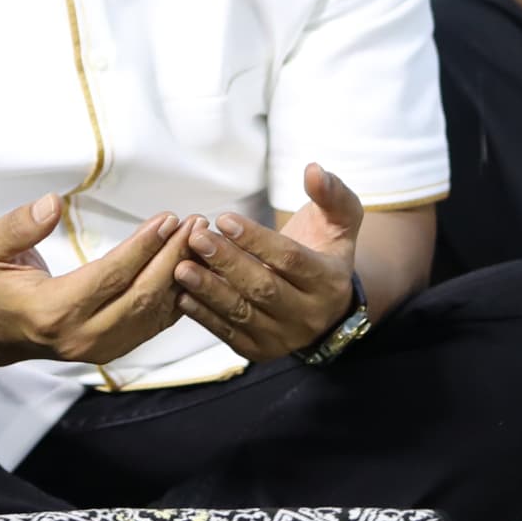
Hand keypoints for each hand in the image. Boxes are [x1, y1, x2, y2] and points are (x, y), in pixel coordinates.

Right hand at [0, 193, 187, 366]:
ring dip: (181, 273)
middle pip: (140, 295)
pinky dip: (178, 294)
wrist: (0, 327)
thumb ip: (17, 226)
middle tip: (196, 223)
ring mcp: (101, 348)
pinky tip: (193, 266)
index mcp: (52, 311)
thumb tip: (52, 204)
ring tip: (200, 238)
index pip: (110, 276)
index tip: (167, 219)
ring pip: (153, 311)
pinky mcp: (115, 348)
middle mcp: (82, 336)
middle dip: (173, 256)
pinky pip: (155, 323)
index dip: (142, 246)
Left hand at [172, 164, 362, 359]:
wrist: (326, 305)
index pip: (291, 260)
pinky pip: (229, 333)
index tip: (225, 219)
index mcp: (329, 281)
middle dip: (228, 263)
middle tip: (196, 238)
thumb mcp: (340, 221)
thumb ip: (330, 194)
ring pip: (243, 313)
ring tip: (181, 267)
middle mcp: (308, 314)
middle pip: (264, 288)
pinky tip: (182, 294)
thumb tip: (314, 170)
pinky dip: (203, 315)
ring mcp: (283, 337)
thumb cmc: (325, 251)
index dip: (257, 240)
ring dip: (209, 291)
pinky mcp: (259, 350)